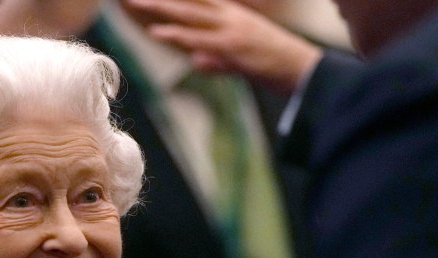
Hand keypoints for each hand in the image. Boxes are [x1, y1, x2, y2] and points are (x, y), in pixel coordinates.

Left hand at [123, 0, 322, 94]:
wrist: (301, 70)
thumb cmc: (274, 64)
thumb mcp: (240, 60)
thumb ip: (216, 60)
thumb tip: (196, 61)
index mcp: (233, 14)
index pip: (198, 0)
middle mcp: (230, 16)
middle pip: (188, 1)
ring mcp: (230, 29)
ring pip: (188, 14)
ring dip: (160, 7)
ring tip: (136, 2)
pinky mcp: (230, 46)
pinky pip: (197, 39)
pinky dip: (176, 35)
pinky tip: (157, 31)